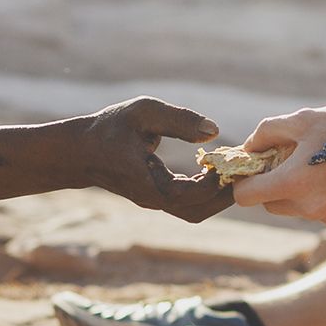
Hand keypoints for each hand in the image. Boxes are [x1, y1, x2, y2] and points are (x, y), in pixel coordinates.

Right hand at [80, 97, 233, 223]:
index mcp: (145, 182)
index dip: (212, 181)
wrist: (80, 152)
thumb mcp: (143, 112)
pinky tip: (218, 169)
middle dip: (224, 195)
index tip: (227, 158)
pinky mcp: (158, 199)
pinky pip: (188, 204)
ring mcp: (155, 202)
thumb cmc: (109, 127)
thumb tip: (215, 131)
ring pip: (195, 212)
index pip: (187, 194)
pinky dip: (207, 191)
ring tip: (235, 170)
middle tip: (244, 170)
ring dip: (218, 197)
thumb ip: (179, 120)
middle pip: (197, 212)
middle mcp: (152, 199)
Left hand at [231, 104, 325, 230]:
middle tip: (296, 164)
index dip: (246, 182)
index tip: (256, 171)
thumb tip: (247, 150)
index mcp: (290, 183)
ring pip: (304, 211)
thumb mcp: (300, 120)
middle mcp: (309, 208)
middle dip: (277, 187)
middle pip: (274, 206)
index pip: (246, 196)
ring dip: (308, 195)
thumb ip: (265, 133)